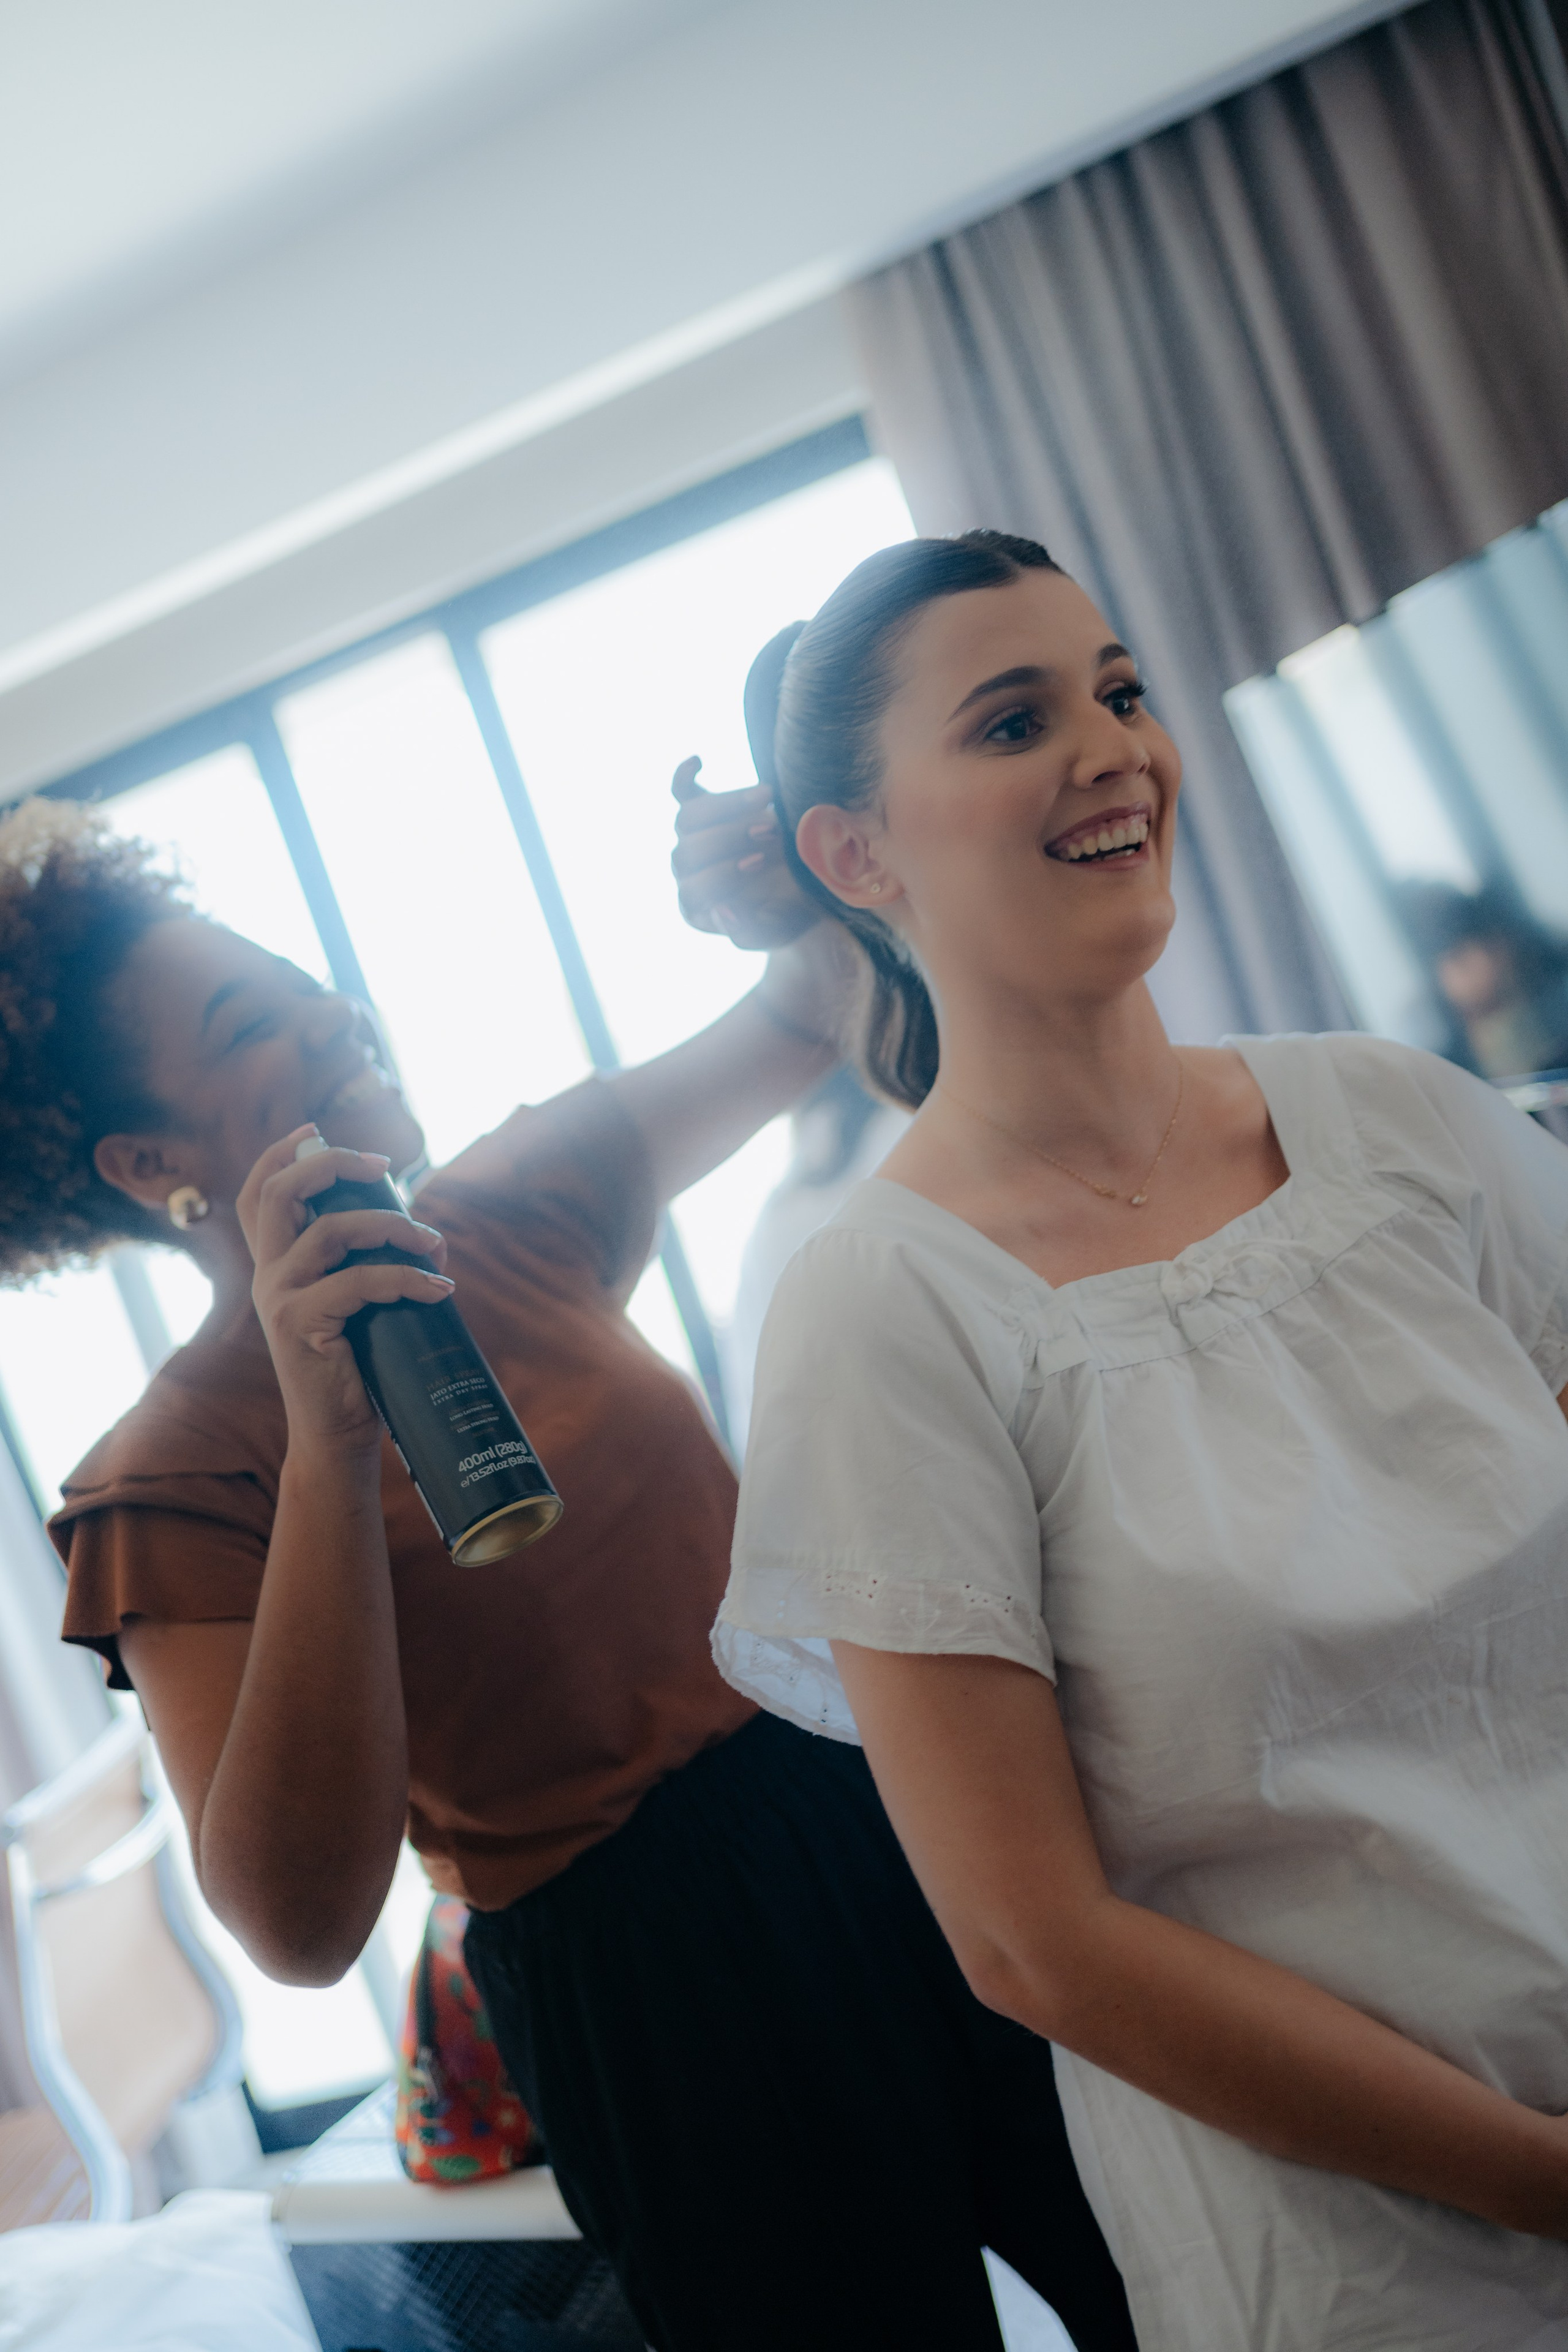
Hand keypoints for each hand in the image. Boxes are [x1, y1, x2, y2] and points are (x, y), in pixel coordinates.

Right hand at [238, 1128, 452, 1454]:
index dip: (281, 1152)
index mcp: (273, 1264)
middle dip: (331, 1163)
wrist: (338, 1434)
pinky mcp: (299, 1326)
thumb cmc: (356, 1367)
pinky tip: (440, 1289)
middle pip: (278, 1192)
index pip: (258, 1192)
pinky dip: (406, 1279)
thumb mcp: (356, 1306)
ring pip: (328, 1231)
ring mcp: (277, 1299)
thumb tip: (431, 1235)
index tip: (317, 1129)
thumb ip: (367, 1265)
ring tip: (434, 1243)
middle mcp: (266, 1275)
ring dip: (390, 1225)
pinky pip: (357, 1283)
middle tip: (383, 1166)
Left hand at [670, 756, 820, 950]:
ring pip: (687, 819)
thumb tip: (723, 910)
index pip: (695, 889)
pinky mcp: (706, 814)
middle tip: (772, 833)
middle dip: (729, 839)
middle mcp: (688, 874)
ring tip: (768, 797)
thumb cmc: (792, 913)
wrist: (805, 891)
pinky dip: (685, 775)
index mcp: (698, 908)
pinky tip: (698, 761)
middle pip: (686, 851)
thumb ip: (752, 929)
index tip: (761, 861)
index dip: (723, 874)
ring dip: (726, 806)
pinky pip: (682, 791)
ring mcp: (694, 841)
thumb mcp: (780, 928)